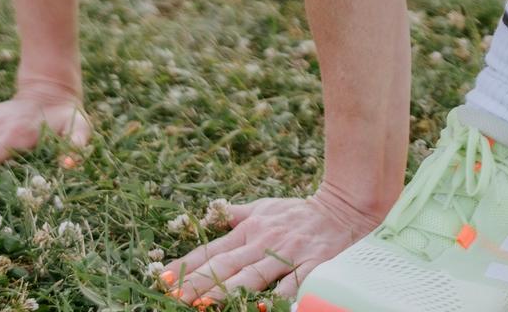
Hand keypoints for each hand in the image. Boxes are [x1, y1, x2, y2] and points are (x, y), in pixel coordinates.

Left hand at [162, 186, 383, 302]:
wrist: (343, 208)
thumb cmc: (297, 212)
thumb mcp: (262, 207)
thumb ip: (234, 215)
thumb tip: (207, 216)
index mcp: (248, 229)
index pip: (211, 250)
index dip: (187, 265)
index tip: (164, 278)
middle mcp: (263, 241)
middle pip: (225, 266)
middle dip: (198, 283)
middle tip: (175, 296)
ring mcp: (287, 254)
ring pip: (252, 276)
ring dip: (228, 291)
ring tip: (205, 304)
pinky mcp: (311, 266)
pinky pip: (292, 285)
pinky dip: (278, 297)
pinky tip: (263, 307)